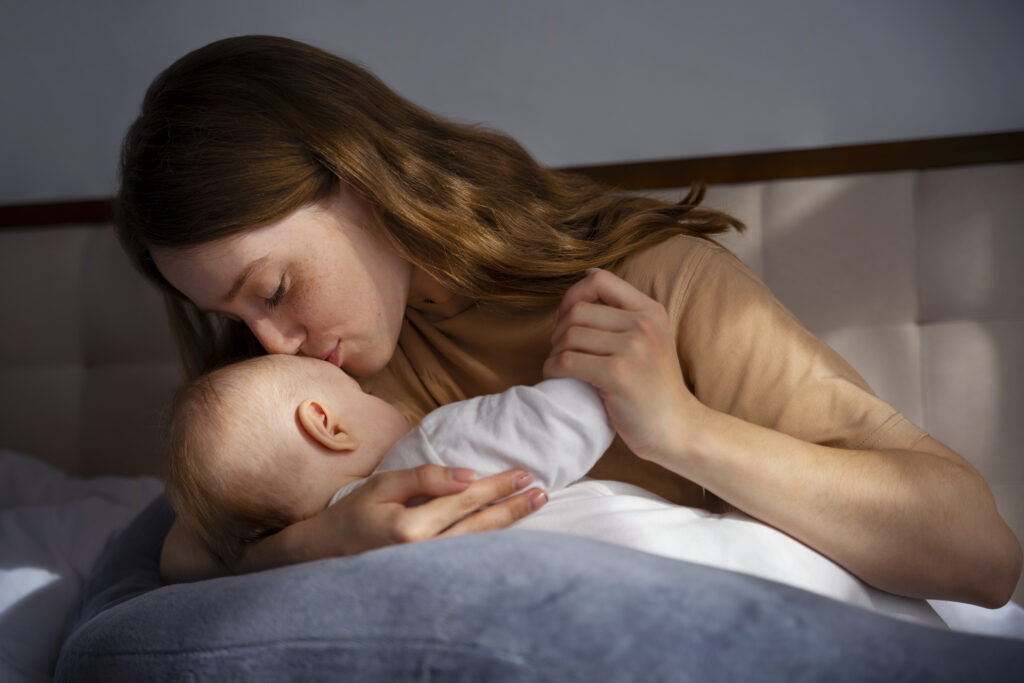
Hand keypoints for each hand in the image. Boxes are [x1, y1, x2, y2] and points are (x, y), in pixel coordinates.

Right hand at [339, 465, 547, 550]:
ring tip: (534, 506)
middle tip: (541, 491)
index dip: (497, 486)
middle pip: (481, 526)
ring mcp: (429, 570)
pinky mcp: (431, 577)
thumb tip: (469, 475)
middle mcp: (425, 553)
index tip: (524, 474)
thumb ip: (426, 478)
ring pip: (480, 545)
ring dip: (509, 524)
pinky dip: (492, 542)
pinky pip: (469, 557)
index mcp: (412, 528)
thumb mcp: (384, 485)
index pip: (466, 501)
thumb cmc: (353, 514)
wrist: (326, 555)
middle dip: (513, 507)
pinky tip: (509, 530)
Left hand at [544, 268, 705, 463]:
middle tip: (561, 351)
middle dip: (558, 330)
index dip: (573, 295)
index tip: (567, 319)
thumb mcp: (649, 339)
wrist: (678, 429)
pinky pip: (567, 361)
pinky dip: (553, 369)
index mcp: (650, 311)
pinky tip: (558, 377)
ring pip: (569, 335)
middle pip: (578, 310)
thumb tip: (586, 274)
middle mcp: (643, 324)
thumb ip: (623, 312)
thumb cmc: (654, 388)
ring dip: (554, 352)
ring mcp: (632, 348)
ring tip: (560, 367)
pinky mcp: (617, 375)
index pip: (599, 279)